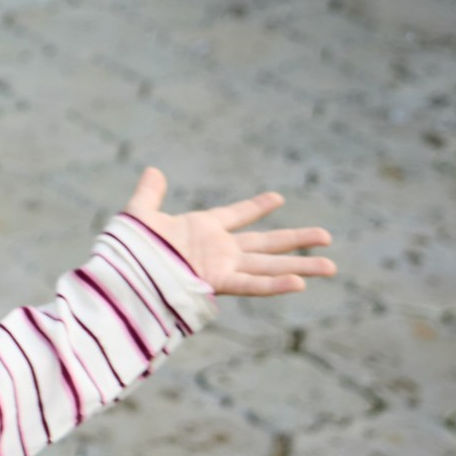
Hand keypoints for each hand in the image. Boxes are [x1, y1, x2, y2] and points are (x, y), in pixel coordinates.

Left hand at [122, 167, 335, 296]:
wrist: (124, 275)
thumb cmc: (130, 249)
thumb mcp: (140, 214)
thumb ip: (149, 194)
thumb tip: (153, 170)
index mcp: (204, 229)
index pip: (237, 215)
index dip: (256, 207)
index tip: (278, 197)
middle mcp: (220, 249)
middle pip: (266, 243)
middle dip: (296, 240)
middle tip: (328, 236)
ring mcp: (223, 267)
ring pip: (269, 266)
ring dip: (299, 265)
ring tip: (331, 265)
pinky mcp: (218, 282)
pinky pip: (252, 285)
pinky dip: (274, 285)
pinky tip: (300, 284)